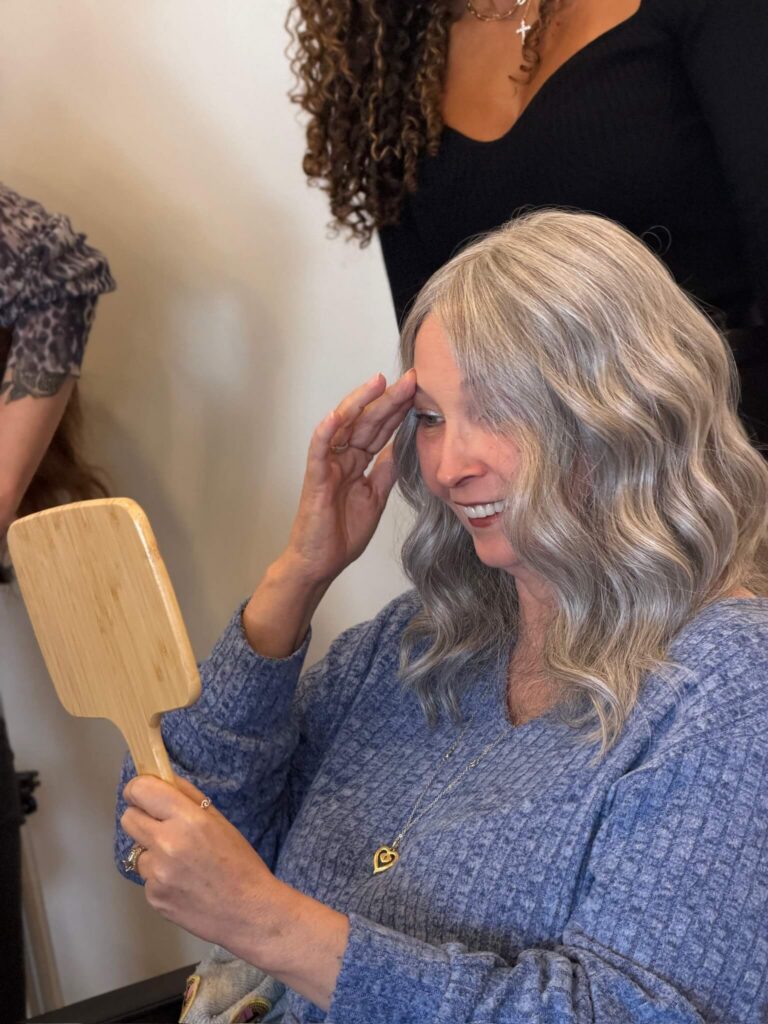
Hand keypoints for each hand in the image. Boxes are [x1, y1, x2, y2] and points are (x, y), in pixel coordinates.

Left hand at [121, 774, 281, 959]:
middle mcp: (167, 843)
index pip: (141, 790)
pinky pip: (147, 878)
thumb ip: (188, 797)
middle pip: (128, 818)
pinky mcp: (153, 897)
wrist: (248, 912)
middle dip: (141, 818)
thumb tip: (162, 777)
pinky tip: (183, 884)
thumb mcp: (219, 821)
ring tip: (182, 864)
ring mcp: (157, 873)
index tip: (144, 794)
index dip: (138, 789)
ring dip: (153, 853)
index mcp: (187, 819)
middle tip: (161, 826)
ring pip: (138, 851)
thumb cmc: (240, 862)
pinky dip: (160, 878)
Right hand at [283, 369, 415, 584]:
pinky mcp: (315, 477)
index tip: (419, 392)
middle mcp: (342, 457)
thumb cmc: (342, 533)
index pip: (380, 429)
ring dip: (360, 402)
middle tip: (410, 379)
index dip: (399, 410)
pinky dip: (326, 431)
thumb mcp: (375, 497)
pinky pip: (319, 450)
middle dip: (389, 399)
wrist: (321, 562)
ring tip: (379, 382)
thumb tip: (401, 447)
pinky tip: (339, 415)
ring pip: (343, 425)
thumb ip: (385, 471)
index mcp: (358, 462)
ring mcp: (328, 464)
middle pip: (367, 421)